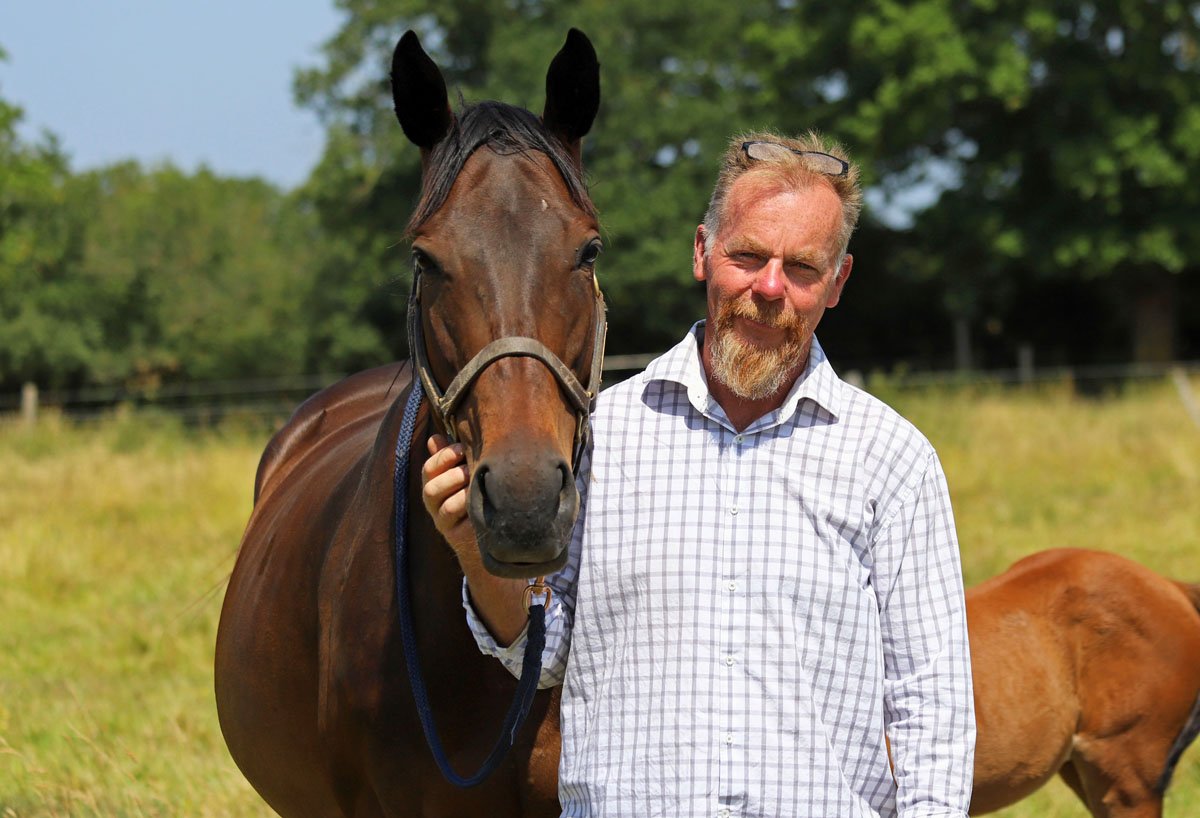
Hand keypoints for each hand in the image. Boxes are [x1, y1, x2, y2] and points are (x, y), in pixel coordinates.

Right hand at [420, 434, 475, 551]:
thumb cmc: (476, 493)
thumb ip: (450, 457)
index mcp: (434, 485)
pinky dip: (467, 507)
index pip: (429, 470)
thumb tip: (434, 438)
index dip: (444, 457)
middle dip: (452, 475)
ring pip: (445, 507)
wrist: (488, 531)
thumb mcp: (463, 473)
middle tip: (470, 468)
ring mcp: (444, 523)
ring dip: (461, 492)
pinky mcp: (456, 537)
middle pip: (431, 489)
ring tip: (476, 483)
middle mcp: (434, 505)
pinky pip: (461, 524)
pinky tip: (482, 499)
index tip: (462, 448)